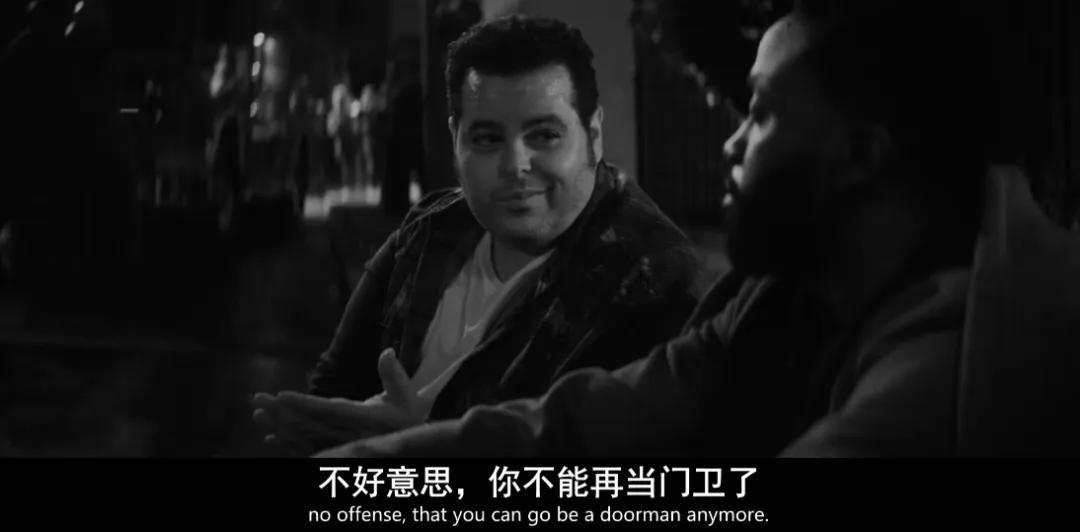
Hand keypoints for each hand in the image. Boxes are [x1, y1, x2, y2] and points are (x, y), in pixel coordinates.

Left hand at [252, 349, 431, 455]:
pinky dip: (288, 445)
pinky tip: (270, 437)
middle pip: (308, 424)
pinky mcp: (334, 453)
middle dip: (281, 412)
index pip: (327, 410)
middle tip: (258, 400)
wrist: (413, 447)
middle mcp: (347, 436)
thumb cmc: (407, 415)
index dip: (303, 404)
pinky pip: (307, 451)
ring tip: (258, 414)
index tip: (281, 396)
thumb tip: (386, 351)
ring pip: (303, 438)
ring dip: (279, 426)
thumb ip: (394, 375)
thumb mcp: (406, 394)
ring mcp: (339, 447)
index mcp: (363, 419)